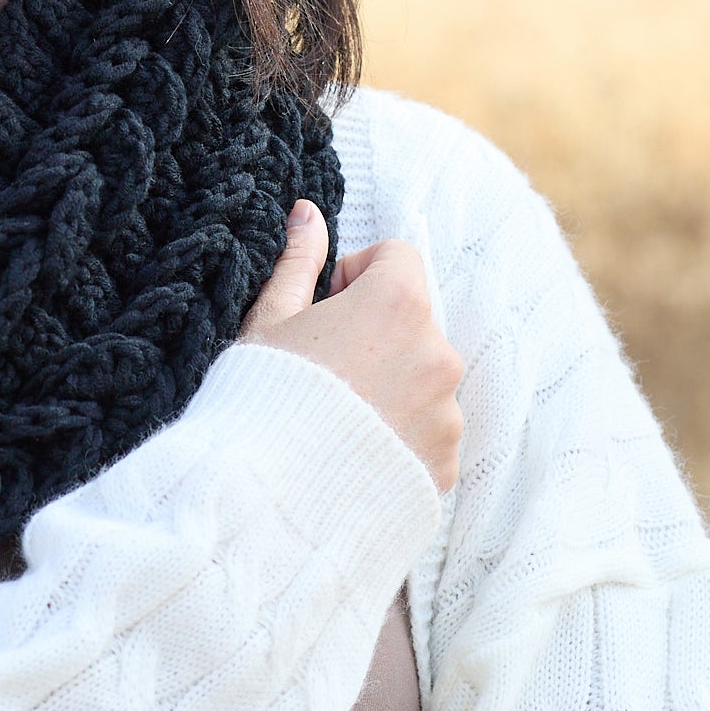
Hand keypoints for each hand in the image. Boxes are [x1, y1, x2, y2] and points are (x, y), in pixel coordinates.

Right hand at [240, 201, 464, 490]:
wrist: (269, 498)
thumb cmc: (262, 397)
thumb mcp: (269, 320)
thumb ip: (298, 262)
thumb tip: (307, 212)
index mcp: (397, 305)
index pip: (398, 257)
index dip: (356, 274)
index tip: (322, 307)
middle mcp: (437, 353)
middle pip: (412, 321)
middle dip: (375, 332)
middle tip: (321, 368)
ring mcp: (448, 412)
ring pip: (422, 377)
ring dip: (390, 384)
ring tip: (334, 417)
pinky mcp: (446, 462)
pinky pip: (427, 432)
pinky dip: (399, 434)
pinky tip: (352, 451)